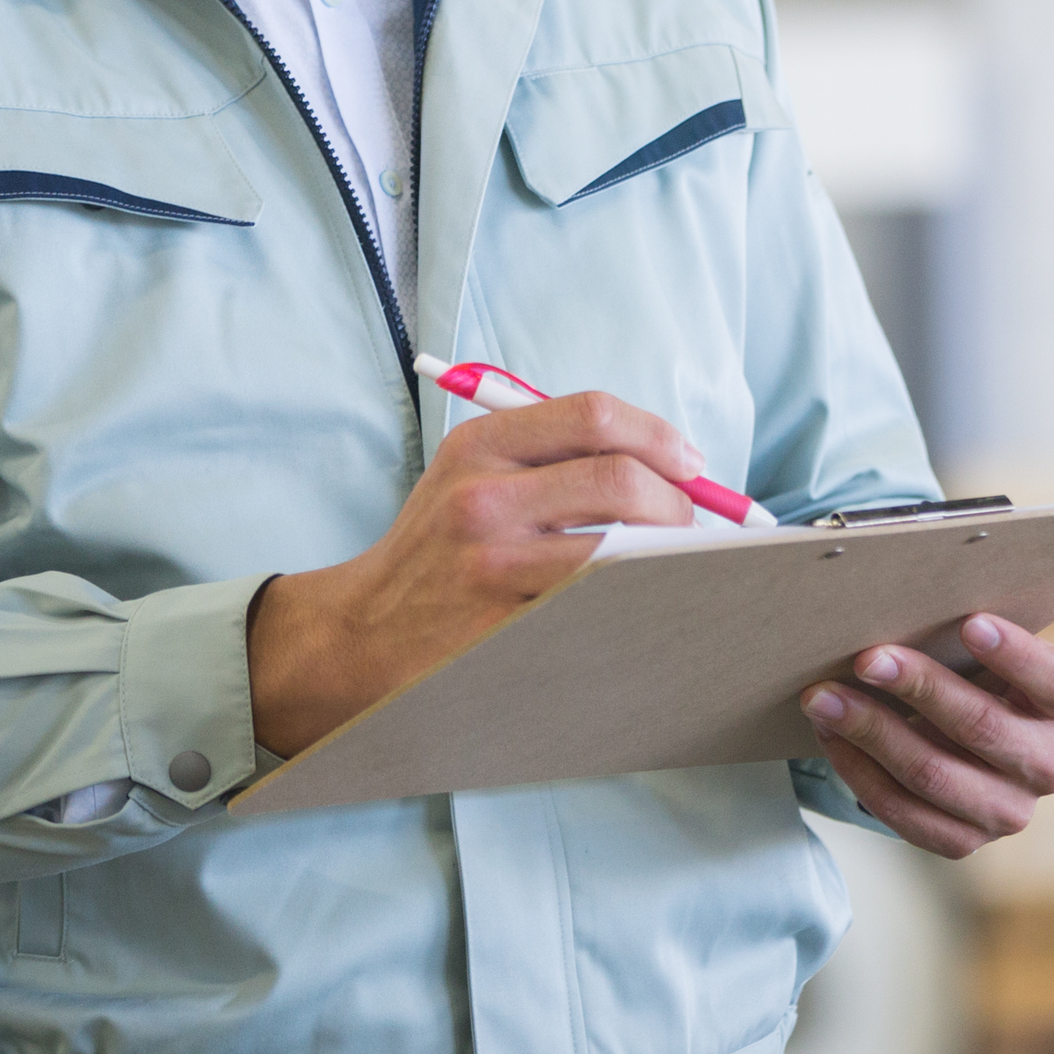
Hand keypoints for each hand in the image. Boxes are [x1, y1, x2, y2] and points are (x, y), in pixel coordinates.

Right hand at [247, 389, 705, 756]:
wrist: (356, 637)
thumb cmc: (435, 554)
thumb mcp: (468, 478)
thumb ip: (552, 458)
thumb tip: (670, 463)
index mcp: (479, 446)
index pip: (595, 416)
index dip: (660, 436)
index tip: (693, 463)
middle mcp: (481, 497)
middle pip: (620, 480)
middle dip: (680, 504)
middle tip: (697, 527)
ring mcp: (490, 566)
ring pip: (618, 549)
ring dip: (668, 559)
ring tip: (677, 568)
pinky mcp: (501, 627)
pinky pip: (597, 608)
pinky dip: (634, 606)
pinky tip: (640, 610)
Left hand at [799, 614, 1053, 859]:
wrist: (971, 740)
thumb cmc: (979, 673)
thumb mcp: (992, 651)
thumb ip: (970, 635)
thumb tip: (902, 608)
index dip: (1015, 655)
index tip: (969, 623)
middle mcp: (1052, 766)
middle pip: (982, 726)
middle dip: (918, 687)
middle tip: (866, 658)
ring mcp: (1010, 812)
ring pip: (933, 773)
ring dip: (870, 731)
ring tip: (823, 697)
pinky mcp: (964, 842)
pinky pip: (903, 812)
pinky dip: (859, 770)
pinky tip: (830, 735)